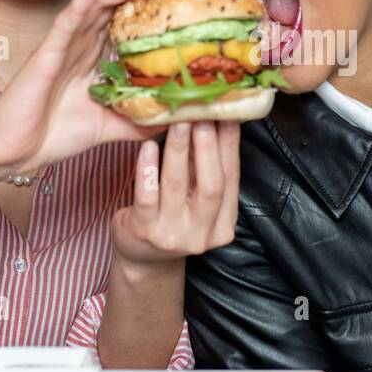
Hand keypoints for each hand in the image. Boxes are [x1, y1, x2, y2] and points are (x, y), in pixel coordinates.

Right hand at [0, 0, 175, 175]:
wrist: (17, 152)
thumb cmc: (54, 134)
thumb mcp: (109, 126)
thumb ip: (139, 120)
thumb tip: (175, 120)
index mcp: (97, 56)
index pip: (129, 20)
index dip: (155, 8)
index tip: (186, 4)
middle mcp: (83, 44)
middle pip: (119, 4)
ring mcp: (65, 44)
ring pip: (97, 4)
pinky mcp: (47, 52)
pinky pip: (66, 21)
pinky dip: (82, 1)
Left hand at [111, 121, 240, 264]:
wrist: (140, 257)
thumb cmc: (171, 218)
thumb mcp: (195, 199)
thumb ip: (205, 170)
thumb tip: (214, 120)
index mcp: (223, 225)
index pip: (231, 179)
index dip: (230, 145)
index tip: (228, 115)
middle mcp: (201, 234)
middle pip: (212, 185)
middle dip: (208, 146)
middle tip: (202, 114)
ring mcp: (171, 235)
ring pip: (178, 185)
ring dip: (179, 149)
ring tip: (178, 121)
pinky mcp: (143, 231)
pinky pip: (146, 196)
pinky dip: (147, 168)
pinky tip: (148, 146)